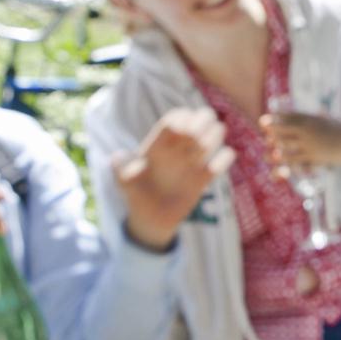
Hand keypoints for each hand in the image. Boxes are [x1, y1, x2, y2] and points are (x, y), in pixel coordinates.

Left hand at [114, 107, 233, 250]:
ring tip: (213, 138)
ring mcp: (190, 164)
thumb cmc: (136, 197)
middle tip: (203, 127)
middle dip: (202, 121)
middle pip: (194, 125)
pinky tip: (222, 159)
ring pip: (209, 140)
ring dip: (214, 135)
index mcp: (158, 147)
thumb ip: (121, 169)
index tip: (182, 127)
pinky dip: (224, 159)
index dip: (180, 119)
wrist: (151, 221)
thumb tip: (117, 157)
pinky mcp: (202, 180)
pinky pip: (218, 165)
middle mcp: (176, 151)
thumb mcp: (124, 183)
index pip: (172, 122)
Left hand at [261, 110, 340, 170]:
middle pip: (285, 128)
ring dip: (275, 146)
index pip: (291, 116)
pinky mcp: (313, 157)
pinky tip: (278, 161)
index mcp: (312, 119)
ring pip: (287, 145)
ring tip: (267, 148)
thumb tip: (320, 110)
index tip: (265, 118)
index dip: (276, 116)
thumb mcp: (332, 119)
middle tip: (264, 130)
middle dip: (273, 128)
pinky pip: (296, 159)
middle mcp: (309, 130)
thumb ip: (322, 115)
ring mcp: (310, 144)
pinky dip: (286, 160)